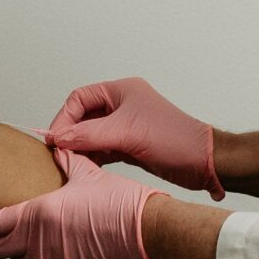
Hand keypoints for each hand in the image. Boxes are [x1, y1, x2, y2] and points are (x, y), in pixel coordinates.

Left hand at [0, 151, 166, 258]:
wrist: (147, 230)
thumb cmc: (123, 204)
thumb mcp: (89, 174)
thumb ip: (68, 161)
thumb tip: (58, 147)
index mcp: (39, 211)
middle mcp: (40, 239)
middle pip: (0, 247)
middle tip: (3, 236)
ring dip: (21, 258)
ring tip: (33, 248)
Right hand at [45, 78, 223, 197]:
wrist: (204, 162)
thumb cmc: (174, 140)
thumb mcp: (126, 134)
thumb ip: (89, 135)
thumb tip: (58, 138)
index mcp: (122, 91)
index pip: (80, 98)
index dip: (64, 117)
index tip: (55, 139)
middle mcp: (123, 105)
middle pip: (83, 116)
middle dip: (70, 134)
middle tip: (58, 152)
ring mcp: (126, 126)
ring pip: (92, 134)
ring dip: (80, 147)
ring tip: (68, 162)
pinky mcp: (130, 145)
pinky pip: (102, 149)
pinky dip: (92, 157)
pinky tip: (84, 168)